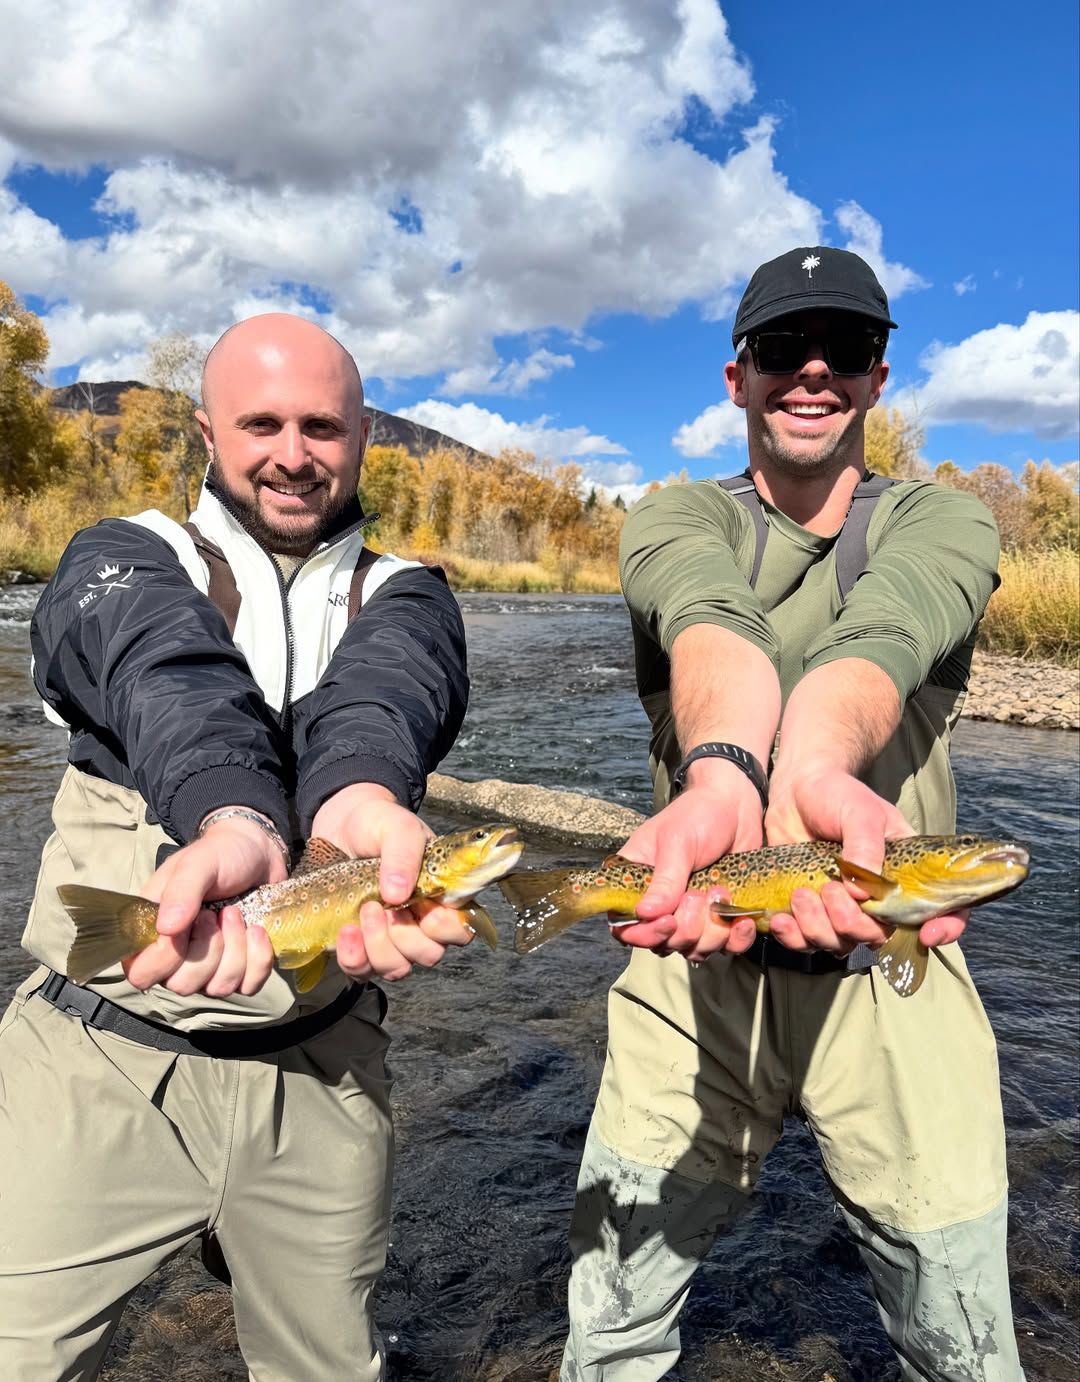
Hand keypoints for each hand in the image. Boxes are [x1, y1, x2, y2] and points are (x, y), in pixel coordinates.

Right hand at [124, 812, 287, 994]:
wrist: (259, 853)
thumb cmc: (220, 856)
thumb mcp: (198, 864)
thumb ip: (181, 892)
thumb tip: (166, 929)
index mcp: (153, 933)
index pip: (142, 973)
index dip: (165, 958)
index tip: (190, 922)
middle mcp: (178, 957)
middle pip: (183, 986)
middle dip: (209, 949)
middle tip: (217, 913)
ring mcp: (210, 967)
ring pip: (218, 988)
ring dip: (236, 950)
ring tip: (237, 915)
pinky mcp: (242, 968)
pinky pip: (248, 986)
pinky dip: (258, 959)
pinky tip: (258, 930)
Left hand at [311, 782, 476, 980]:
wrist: (342, 825)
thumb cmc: (379, 823)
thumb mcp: (398, 827)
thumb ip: (404, 854)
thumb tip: (398, 894)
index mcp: (442, 896)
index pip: (460, 930)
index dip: (444, 928)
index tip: (422, 906)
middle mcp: (421, 923)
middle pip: (428, 955)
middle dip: (403, 937)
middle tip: (378, 905)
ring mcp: (391, 938)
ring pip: (397, 968)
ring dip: (378, 948)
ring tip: (362, 913)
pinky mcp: (360, 946)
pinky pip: (363, 971)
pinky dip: (353, 958)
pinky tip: (345, 933)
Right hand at [609, 764, 764, 962]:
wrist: (737, 807)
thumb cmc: (698, 815)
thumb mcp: (677, 842)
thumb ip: (664, 879)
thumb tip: (644, 914)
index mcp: (636, 884)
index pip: (624, 927)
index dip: (644, 934)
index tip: (669, 921)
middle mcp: (660, 904)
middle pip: (663, 943)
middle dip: (686, 929)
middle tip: (700, 895)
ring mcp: (691, 914)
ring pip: (694, 949)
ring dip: (712, 932)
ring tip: (721, 893)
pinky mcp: (719, 919)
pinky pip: (724, 947)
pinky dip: (735, 939)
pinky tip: (742, 919)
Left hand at [764, 768, 968, 952]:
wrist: (795, 790)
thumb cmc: (837, 795)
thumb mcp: (861, 813)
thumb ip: (866, 848)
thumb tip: (861, 895)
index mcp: (905, 873)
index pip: (941, 909)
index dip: (945, 928)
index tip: (928, 936)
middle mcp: (878, 898)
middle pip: (879, 936)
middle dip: (854, 924)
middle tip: (829, 890)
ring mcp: (843, 907)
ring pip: (841, 944)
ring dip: (819, 928)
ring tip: (801, 895)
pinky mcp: (810, 911)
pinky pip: (805, 942)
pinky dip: (793, 937)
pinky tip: (780, 919)